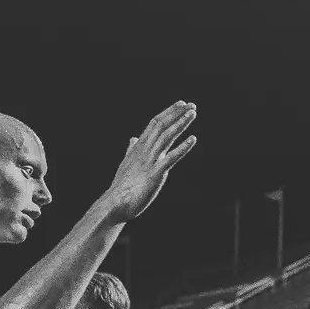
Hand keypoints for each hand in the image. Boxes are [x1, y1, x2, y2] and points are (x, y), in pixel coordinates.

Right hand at [102, 102, 197, 222]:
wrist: (116, 204)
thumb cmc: (123, 185)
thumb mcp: (127, 162)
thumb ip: (132, 149)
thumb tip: (133, 138)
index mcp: (139, 147)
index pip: (154, 123)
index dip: (168, 113)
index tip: (180, 104)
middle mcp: (145, 150)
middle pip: (162, 125)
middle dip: (177, 114)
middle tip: (191, 104)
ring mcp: (151, 161)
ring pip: (167, 137)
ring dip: (181, 124)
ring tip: (193, 113)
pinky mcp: (156, 173)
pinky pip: (172, 158)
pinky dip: (183, 147)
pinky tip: (193, 139)